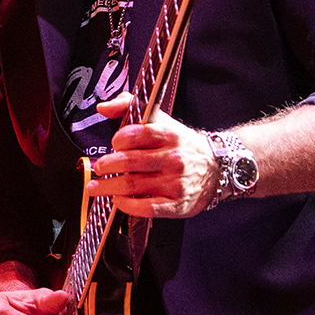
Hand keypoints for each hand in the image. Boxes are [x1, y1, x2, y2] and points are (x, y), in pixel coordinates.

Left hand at [87, 91, 217, 217]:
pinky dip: (128, 205)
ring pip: (133, 185)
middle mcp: (173, 158)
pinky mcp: (177, 204)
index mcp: (169, 135)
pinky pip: (147, 207)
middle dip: (107, 165)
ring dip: (109, 187)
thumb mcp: (161, 121)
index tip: (114, 143)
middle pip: (130, 161)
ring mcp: (175, 183)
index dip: (119, 139)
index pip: (137, 134)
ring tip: (96, 187)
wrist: (218, 169)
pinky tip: (118, 200)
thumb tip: (103, 107)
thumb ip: (129, 107)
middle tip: (99, 167)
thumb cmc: (182, 145)